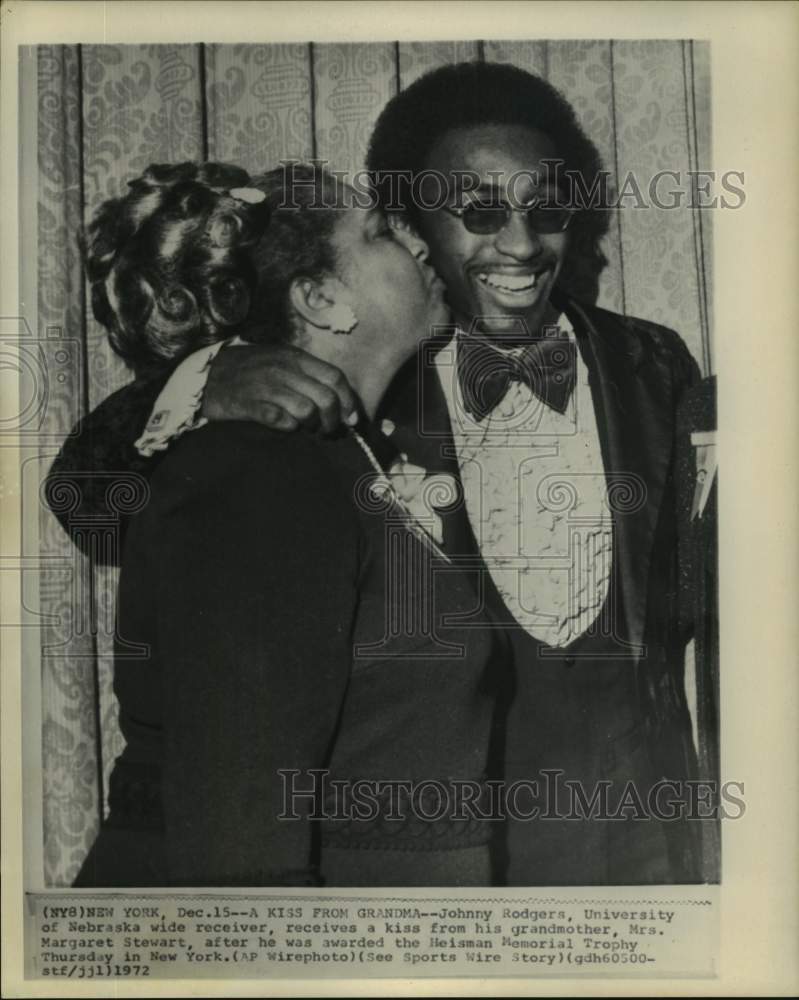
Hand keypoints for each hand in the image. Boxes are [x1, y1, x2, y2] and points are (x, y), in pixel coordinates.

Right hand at [202, 343, 358, 432]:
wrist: (206, 375)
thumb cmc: (249, 370)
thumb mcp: (280, 361)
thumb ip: (307, 374)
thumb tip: (338, 397)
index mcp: (295, 357)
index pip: (335, 377)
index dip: (348, 401)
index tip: (352, 418)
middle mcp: (283, 369)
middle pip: (325, 397)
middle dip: (333, 420)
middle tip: (329, 430)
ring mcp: (266, 386)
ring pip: (306, 410)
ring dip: (313, 426)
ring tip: (309, 431)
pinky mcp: (249, 404)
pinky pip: (279, 419)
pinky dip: (289, 426)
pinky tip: (287, 427)